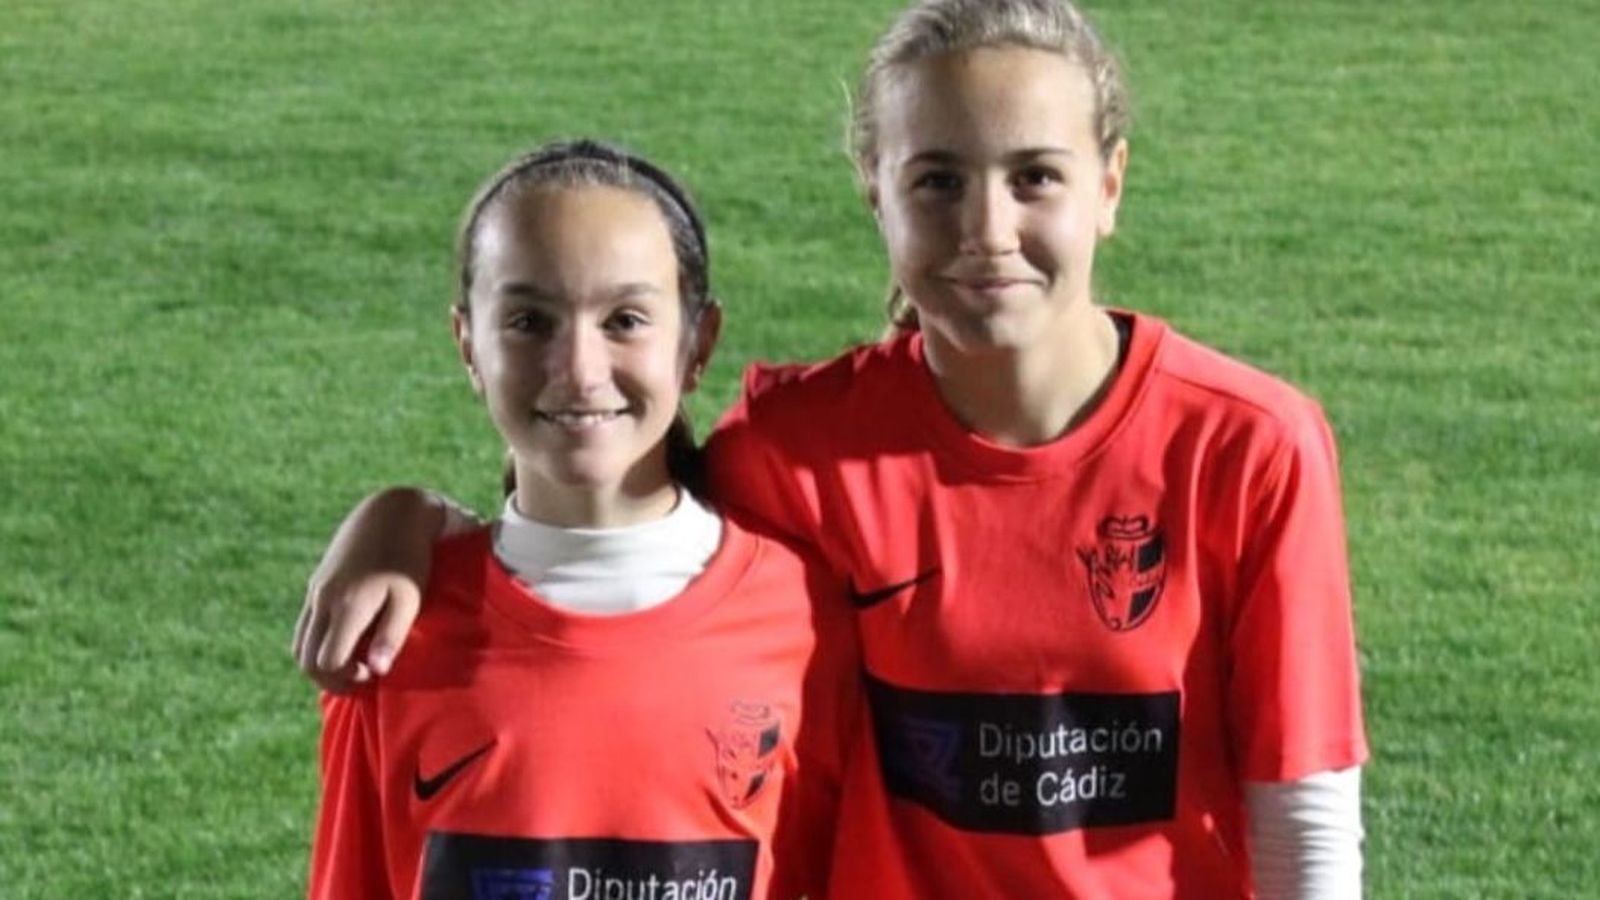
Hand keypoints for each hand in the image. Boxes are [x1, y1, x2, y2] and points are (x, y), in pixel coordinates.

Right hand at [290, 487, 450, 691]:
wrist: (391, 513)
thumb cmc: (409, 558)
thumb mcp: (409, 598)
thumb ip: (392, 635)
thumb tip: (377, 671)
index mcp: (347, 606)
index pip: (326, 662)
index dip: (346, 678)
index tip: (372, 672)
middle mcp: (323, 600)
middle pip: (305, 659)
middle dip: (329, 679)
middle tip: (362, 676)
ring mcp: (315, 591)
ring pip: (299, 643)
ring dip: (319, 662)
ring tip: (353, 662)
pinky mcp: (316, 584)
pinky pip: (305, 625)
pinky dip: (317, 643)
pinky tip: (346, 640)